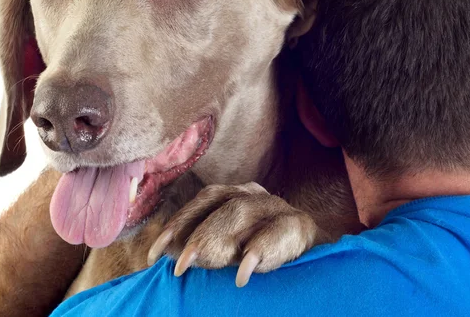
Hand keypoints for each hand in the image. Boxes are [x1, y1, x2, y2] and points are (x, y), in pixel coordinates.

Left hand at [147, 182, 318, 286]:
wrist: (314, 253)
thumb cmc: (261, 250)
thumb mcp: (228, 249)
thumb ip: (202, 246)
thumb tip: (162, 254)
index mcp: (234, 196)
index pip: (201, 201)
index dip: (178, 223)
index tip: (155, 253)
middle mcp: (254, 195)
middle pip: (220, 203)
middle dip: (195, 232)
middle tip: (180, 264)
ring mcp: (278, 207)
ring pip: (243, 210)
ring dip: (219, 238)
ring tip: (203, 263)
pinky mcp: (300, 225)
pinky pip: (279, 232)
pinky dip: (259, 251)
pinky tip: (243, 274)